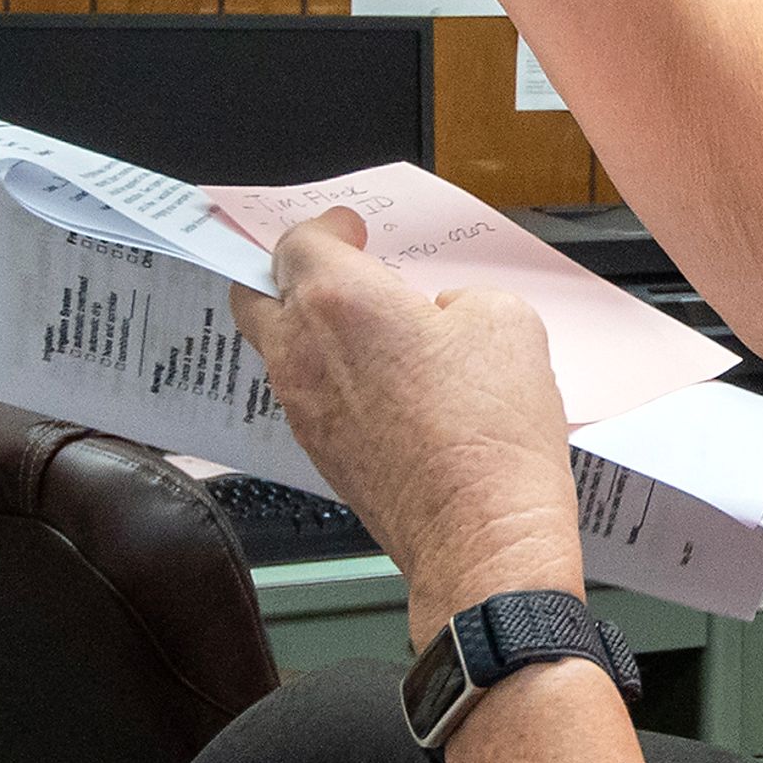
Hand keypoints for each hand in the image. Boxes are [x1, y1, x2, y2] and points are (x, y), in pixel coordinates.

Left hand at [230, 211, 586, 638]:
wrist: (481, 534)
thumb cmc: (490, 432)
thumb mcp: (505, 321)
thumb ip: (461, 297)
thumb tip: (443, 315)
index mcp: (340, 301)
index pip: (299, 242)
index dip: (327, 229)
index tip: (351, 231)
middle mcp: (303, 353)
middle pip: (256, 295)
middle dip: (289, 275)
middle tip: (332, 271)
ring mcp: (304, 408)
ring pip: (278, 351)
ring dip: (307, 331)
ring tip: (363, 330)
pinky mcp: (320, 454)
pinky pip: (305, 398)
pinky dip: (327, 379)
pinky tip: (379, 385)